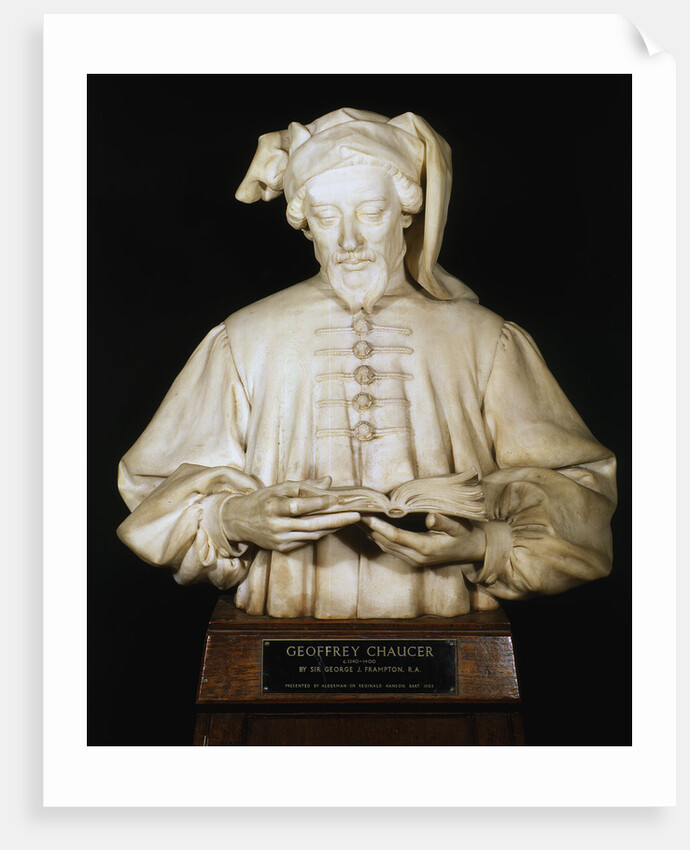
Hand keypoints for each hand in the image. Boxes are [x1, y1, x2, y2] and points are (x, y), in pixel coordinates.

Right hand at [222, 477, 359, 553]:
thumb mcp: (279, 488)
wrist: (238, 521)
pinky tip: (333, 526)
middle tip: (355, 515)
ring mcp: (279, 539)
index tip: (336, 497)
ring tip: (349, 519)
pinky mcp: (281, 548)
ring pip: (311, 534)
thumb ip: (305, 485)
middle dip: (335, 520)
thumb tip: (329, 481)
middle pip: (310, 524)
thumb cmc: (263, 500)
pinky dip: (321, 533)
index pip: (298, 506)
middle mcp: (276, 525)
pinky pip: (306, 540)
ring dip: (332, 527)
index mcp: (272, 506)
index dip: (317, 502)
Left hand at [359, 513, 485, 567]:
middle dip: (369, 529)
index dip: (380, 527)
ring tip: (357, 519)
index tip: (367, 516)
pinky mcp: (412, 559)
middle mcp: (416, 557)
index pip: (396, 537)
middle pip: (386, 543)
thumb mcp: (458, 526)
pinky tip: (371, 528)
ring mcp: (413, 560)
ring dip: (371, 534)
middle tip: (354, 514)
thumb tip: (429, 517)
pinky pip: (390, 549)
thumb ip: (443, 521)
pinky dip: (379, 538)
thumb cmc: (465, 534)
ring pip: (386, 547)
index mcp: (425, 548)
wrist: (472, 551)